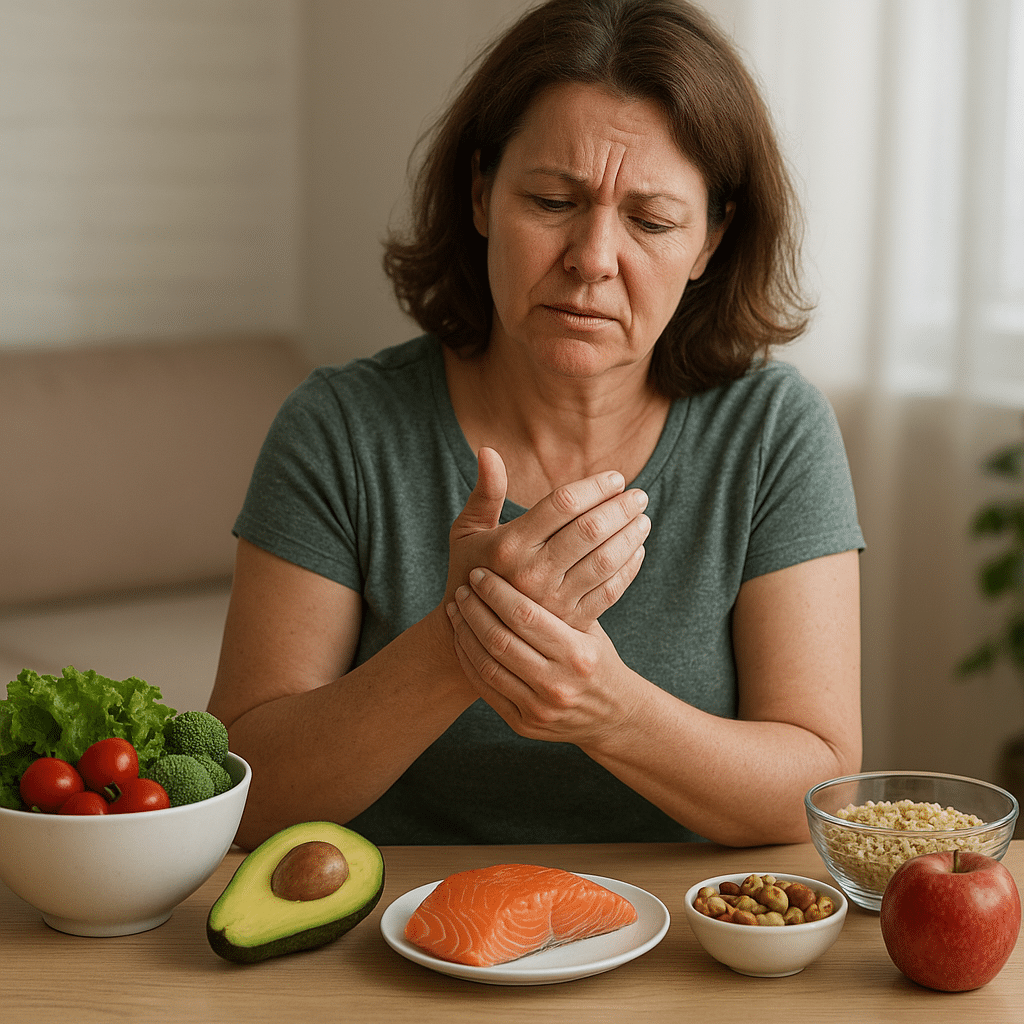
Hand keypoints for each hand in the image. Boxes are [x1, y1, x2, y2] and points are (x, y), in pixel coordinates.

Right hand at [444, 448, 650, 629]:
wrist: (478, 632)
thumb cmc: (472, 569)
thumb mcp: (467, 531)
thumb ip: (485, 492)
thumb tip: (488, 450)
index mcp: (509, 545)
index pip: (562, 504)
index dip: (594, 487)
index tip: (616, 478)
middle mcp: (531, 574)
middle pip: (589, 531)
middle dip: (620, 508)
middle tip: (638, 495)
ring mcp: (553, 602)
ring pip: (604, 561)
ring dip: (630, 536)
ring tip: (643, 519)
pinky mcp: (570, 622)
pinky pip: (609, 592)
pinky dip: (629, 568)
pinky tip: (636, 550)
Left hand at [447, 567, 640, 745]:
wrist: (612, 716)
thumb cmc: (597, 659)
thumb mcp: (590, 628)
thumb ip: (561, 602)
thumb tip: (529, 554)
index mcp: (577, 654)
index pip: (525, 616)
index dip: (496, 592)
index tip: (479, 574)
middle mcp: (558, 684)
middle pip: (500, 640)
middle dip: (475, 610)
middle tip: (462, 589)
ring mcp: (539, 708)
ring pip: (487, 665)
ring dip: (465, 633)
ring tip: (456, 609)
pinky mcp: (523, 724)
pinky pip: (485, 688)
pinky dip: (468, 660)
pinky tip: (461, 638)